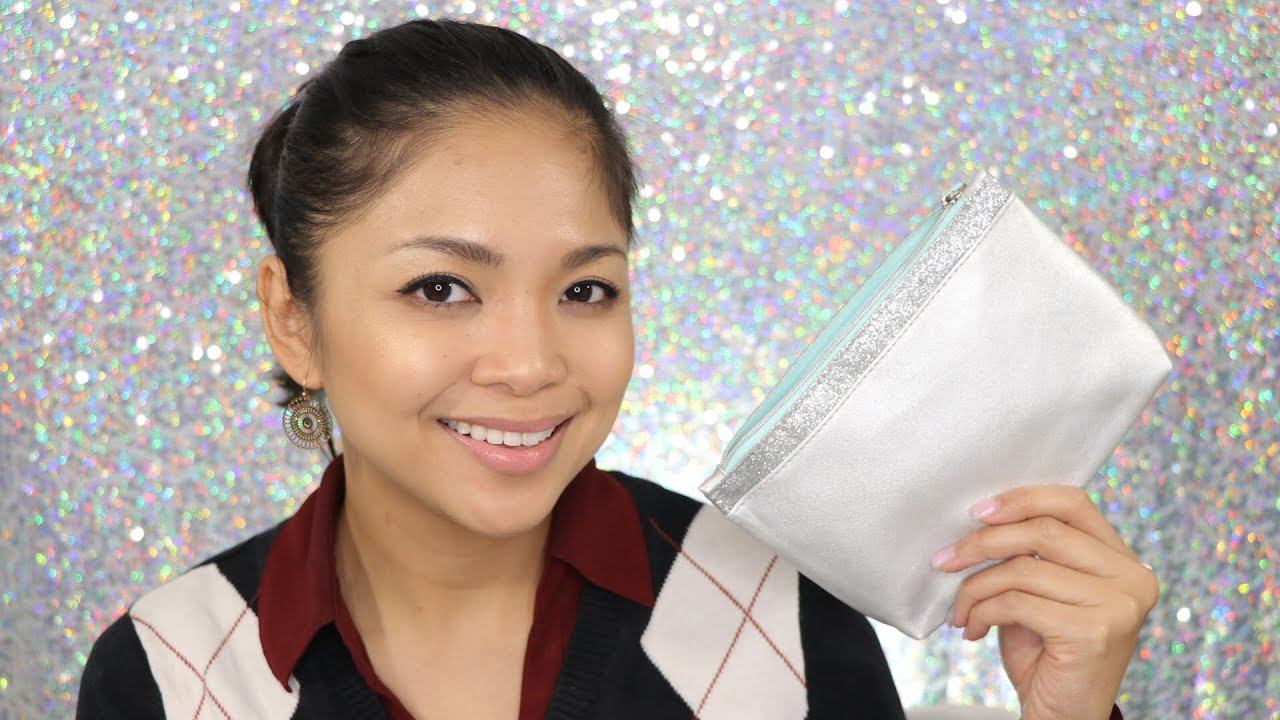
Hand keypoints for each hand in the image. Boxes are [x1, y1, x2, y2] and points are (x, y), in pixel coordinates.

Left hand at [930, 486, 1157, 719]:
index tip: (977, 512)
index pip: (1072, 503)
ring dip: (975, 586)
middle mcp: (1131, 578)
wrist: (1063, 716)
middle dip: (983, 541)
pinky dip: (982, 612)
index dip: (1021, 499)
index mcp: (1123, 560)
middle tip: (945, 559)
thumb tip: (980, 517)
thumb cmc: (1047, 653)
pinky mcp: (1094, 632)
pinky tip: (973, 630)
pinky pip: (1016, 602)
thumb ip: (1030, 554)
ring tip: (959, 609)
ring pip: (1022, 568)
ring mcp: (1118, 605)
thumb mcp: (1041, 593)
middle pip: (1043, 530)